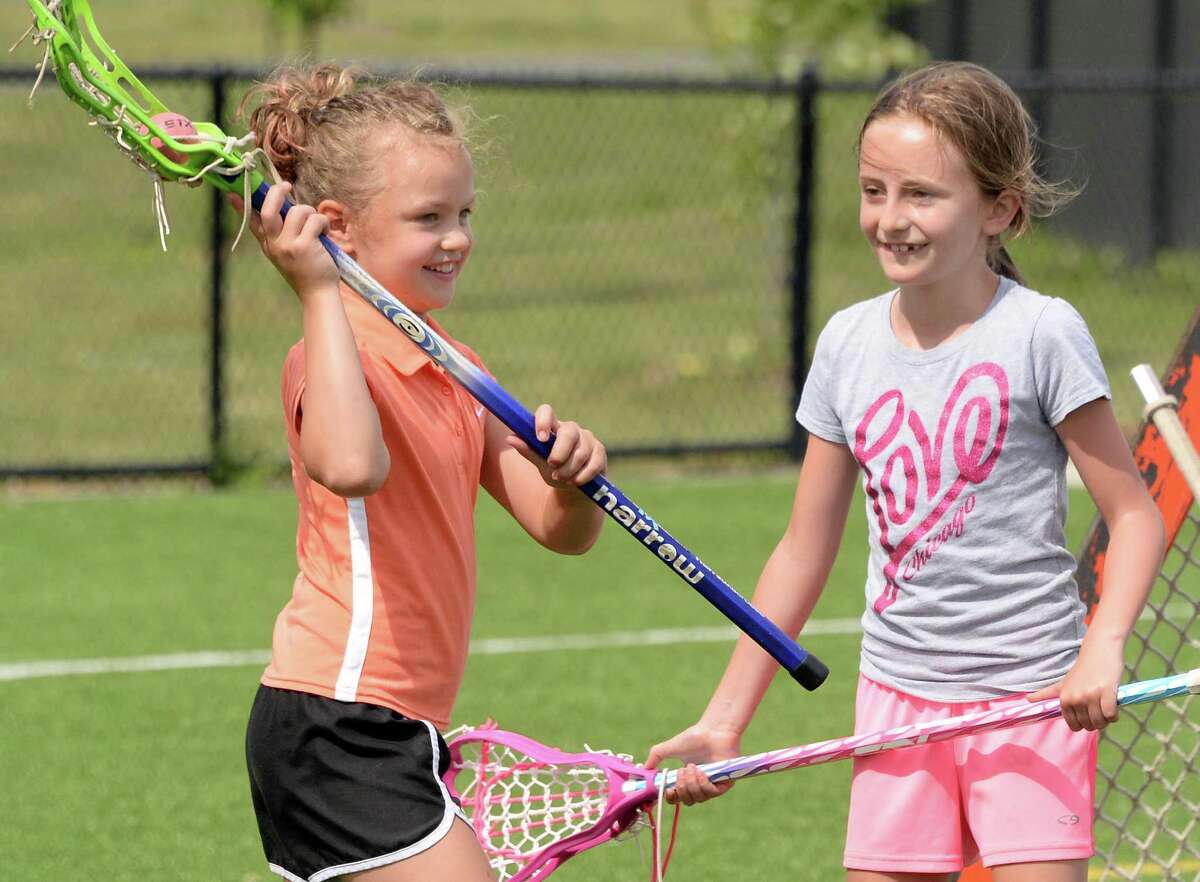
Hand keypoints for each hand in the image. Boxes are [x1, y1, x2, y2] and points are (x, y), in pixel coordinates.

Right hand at [229, 182, 339, 299]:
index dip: (242, 206)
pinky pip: (314, 220)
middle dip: (277, 192)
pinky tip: (325, 235)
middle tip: (286, 185)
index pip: (252, 222)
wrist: (318, 294)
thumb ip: (282, 233)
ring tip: (318, 226)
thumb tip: (284, 207)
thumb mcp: (287, 253)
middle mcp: (274, 244)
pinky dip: (323, 223)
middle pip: (269, 210)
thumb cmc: (307, 271)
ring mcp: (288, 245)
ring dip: (311, 212)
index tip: (232, 193)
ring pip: (298, 211)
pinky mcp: (304, 246)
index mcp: (268, 245)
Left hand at [506, 404, 606, 487]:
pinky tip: (576, 482)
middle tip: (552, 466)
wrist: (574, 489)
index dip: (543, 421)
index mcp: (553, 427)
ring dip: (569, 469)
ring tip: (561, 479)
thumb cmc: (554, 471)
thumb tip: (510, 438)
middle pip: (568, 432)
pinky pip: (593, 463)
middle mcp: (571, 429)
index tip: (541, 439)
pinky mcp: (600, 452)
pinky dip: (583, 475)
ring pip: (580, 452)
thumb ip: (528, 451)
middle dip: (560, 452)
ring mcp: (588, 439)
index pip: (546, 411)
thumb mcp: (539, 463)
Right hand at [644, 723, 740, 805]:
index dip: (671, 798)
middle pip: (687, 801)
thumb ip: (656, 756)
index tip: (668, 790)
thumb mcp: (670, 748)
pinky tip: (701, 771)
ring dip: (691, 783)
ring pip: (698, 798)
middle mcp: (698, 785)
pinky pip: (710, 793)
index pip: (677, 798)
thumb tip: (644, 768)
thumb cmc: (694, 738)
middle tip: (681, 771)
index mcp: (686, 779)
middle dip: (681, 787)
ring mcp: (712, 785)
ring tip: (692, 767)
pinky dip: (703, 784)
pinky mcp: (724, 785)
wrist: (713, 731)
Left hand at [1027, 637, 1124, 730]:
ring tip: (1105, 705)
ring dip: (1106, 719)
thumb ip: (1046, 693)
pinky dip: (1114, 714)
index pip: (1074, 726)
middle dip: (1096, 721)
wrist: (1099, 650)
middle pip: (1089, 726)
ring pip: (1101, 722)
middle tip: (1098, 706)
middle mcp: (1075, 698)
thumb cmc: (1082, 669)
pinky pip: (1111, 715)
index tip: (1087, 713)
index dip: (1083, 723)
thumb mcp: (1062, 682)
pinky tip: (1113, 703)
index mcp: (1064, 698)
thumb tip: (1028, 699)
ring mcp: (1091, 696)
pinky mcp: (1107, 693)